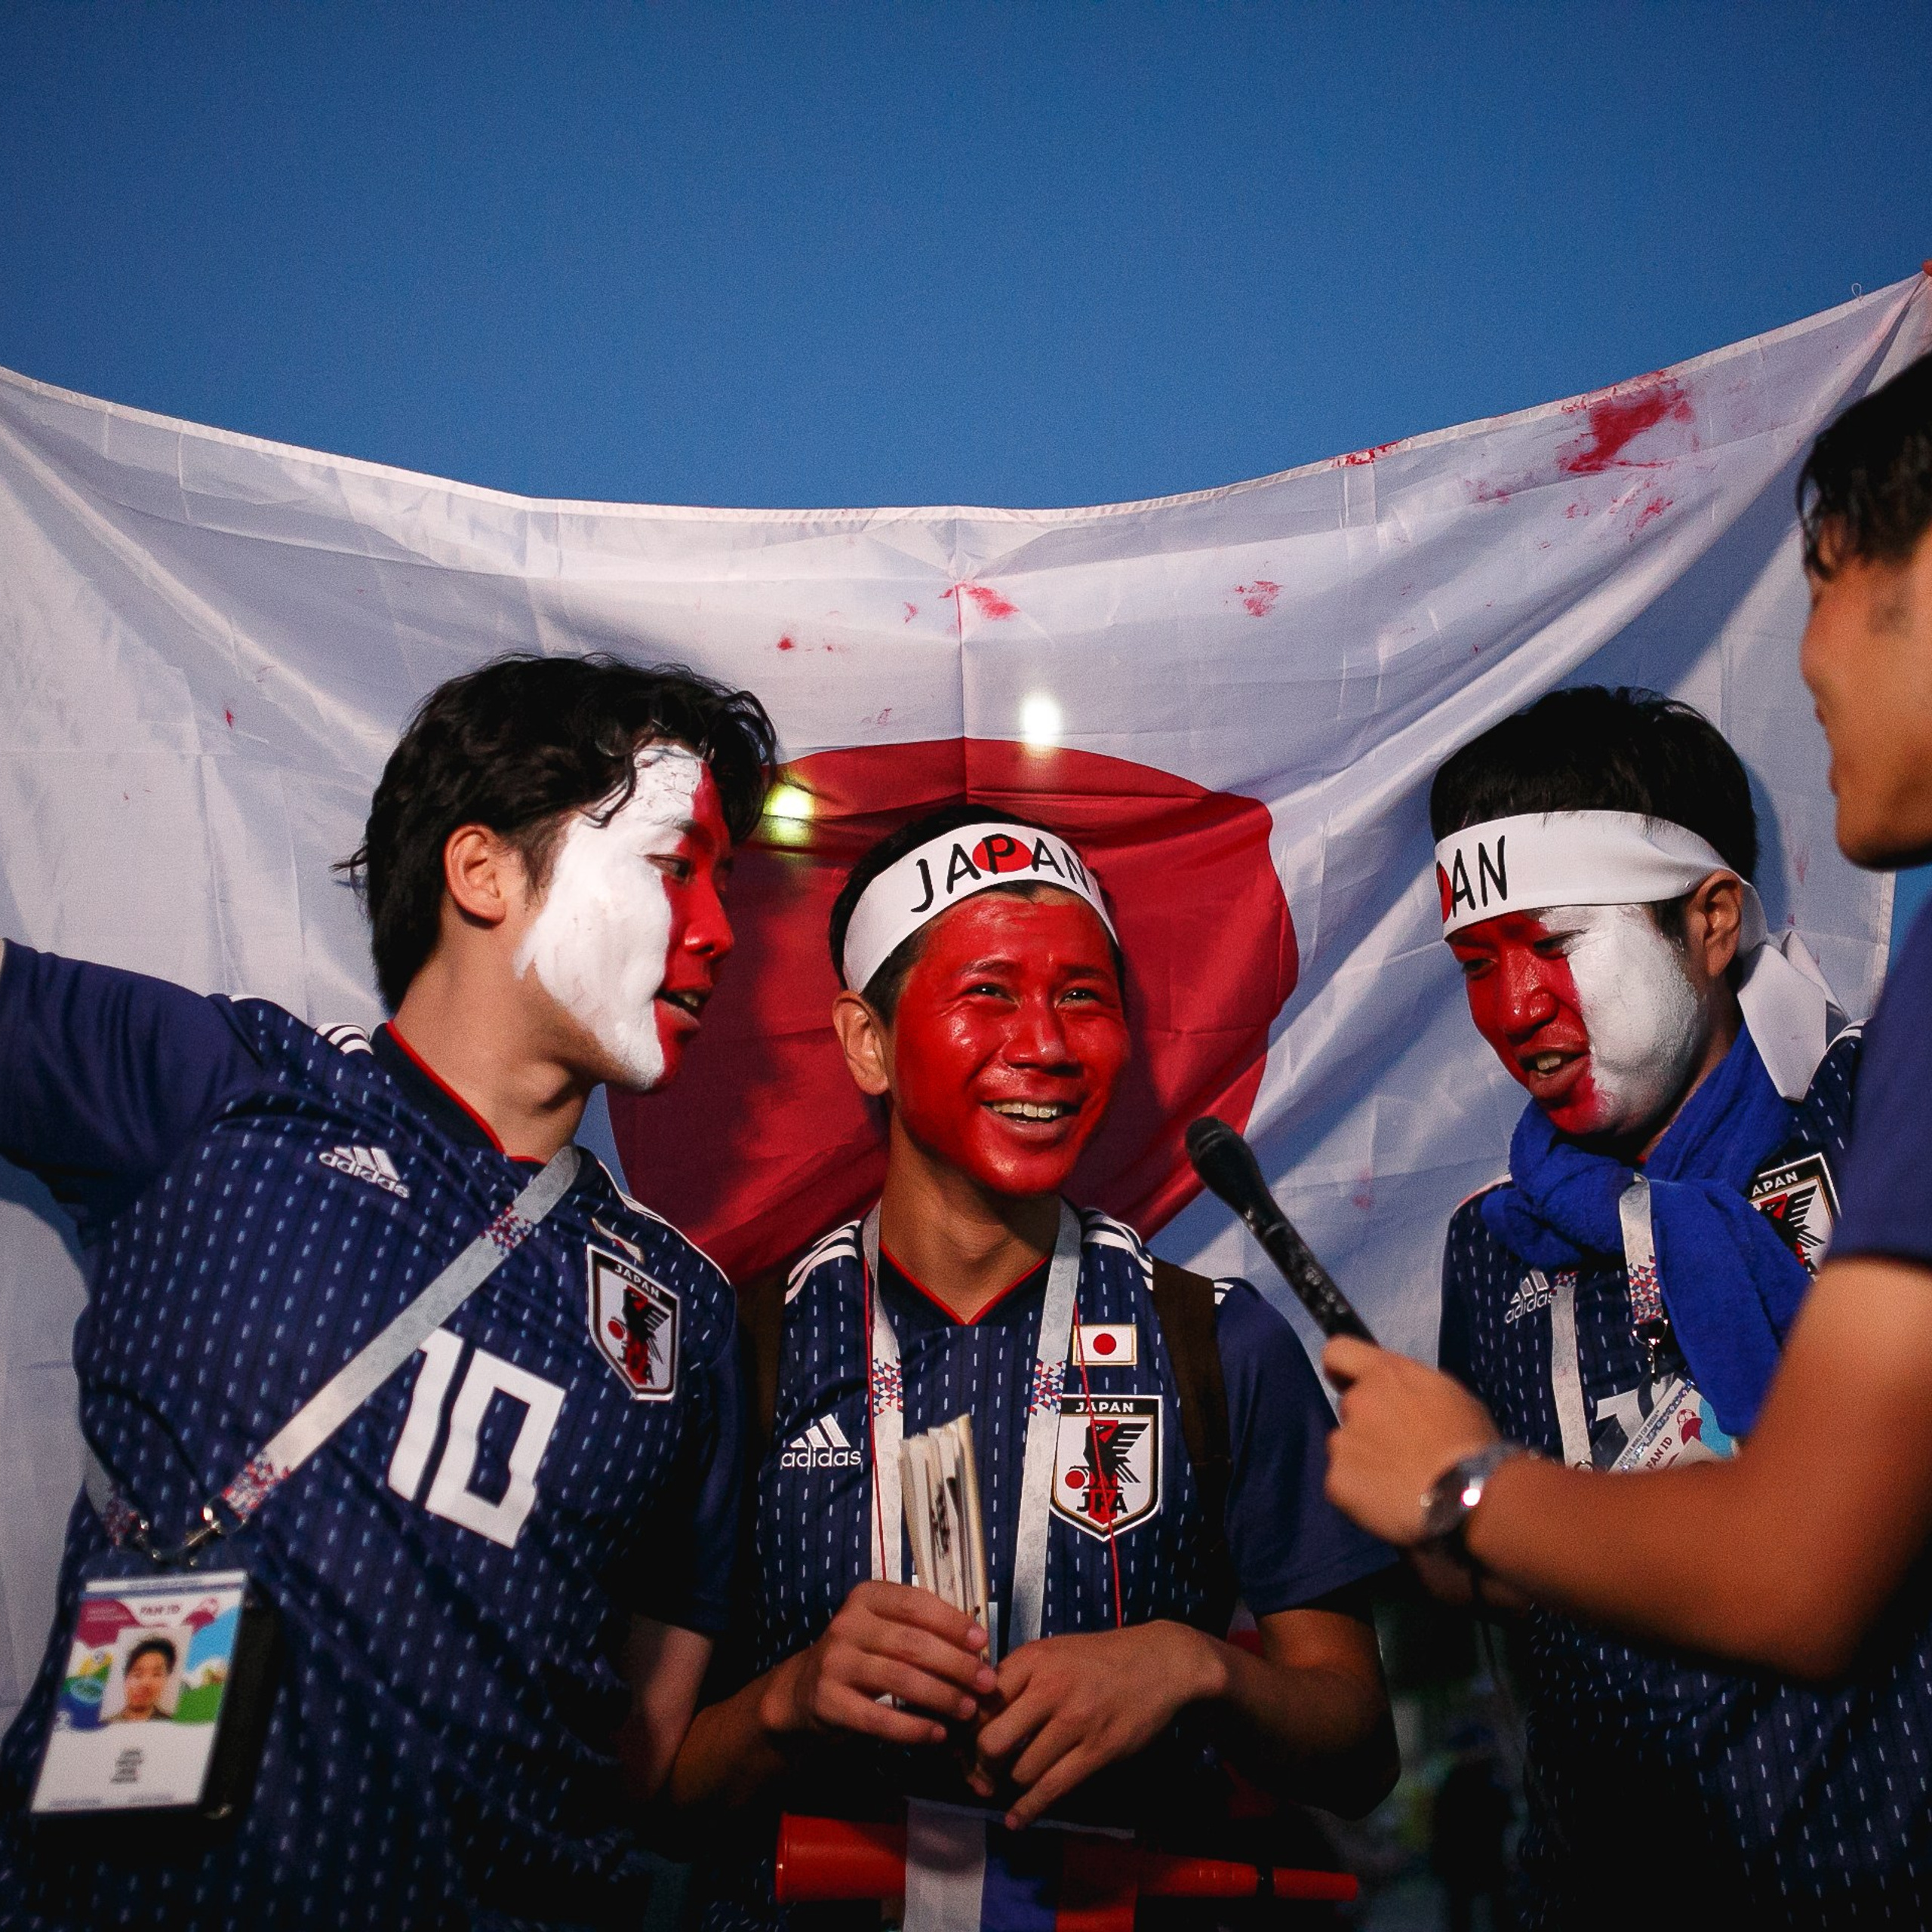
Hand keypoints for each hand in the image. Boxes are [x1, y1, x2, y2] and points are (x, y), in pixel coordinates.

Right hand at [759, 1581, 996, 1749]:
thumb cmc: (862, 1656)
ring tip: (969, 1709)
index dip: (952, 1622)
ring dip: (941, 1696)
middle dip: (956, 1664)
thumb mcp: (885, 1630)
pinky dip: (913, 1728)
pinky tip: (938, 1734)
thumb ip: (923, 1630)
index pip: (915, 1603)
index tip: (982, 1643)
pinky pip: (878, 1718)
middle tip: (987, 1683)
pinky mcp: (828, 1701)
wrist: (805, 1690)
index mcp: (866, 1598)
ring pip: (899, 1678)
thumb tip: (978, 1646)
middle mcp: (848, 1624)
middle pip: (912, 1643)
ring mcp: (835, 1662)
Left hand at [970, 1621, 1222, 1828]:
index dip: (962, 1731)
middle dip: (980, 1766)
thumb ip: (1016, 1678)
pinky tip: (1016, 1819)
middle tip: (979, 1774)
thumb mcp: (1052, 1652)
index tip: (957, 1747)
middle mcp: (1049, 1689)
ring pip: (1020, 1771)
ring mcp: (1075, 1721)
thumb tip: (974, 1715)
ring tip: (1007, 1786)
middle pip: (990, 1742)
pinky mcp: (1098, 1750)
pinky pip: (1052, 1788)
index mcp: (1032, 1659)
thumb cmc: (1099, 1658)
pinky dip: (1028, 1810)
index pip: (978, 1702)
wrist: (1159, 1662)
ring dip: (1010, 1785)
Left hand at [1322, 1336, 1502, 1545]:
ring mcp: (1343, 1441)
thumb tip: (1406, 1400)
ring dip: (1363, 1462)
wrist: (1467, 1496)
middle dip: (1368, 1427)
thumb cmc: (1471, 1445)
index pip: (1338, 1351)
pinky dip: (1359, 1495)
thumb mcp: (1451, 1397)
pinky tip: (1388, 1504)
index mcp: (1387, 1374)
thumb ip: (1414, 1390)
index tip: (1347, 1384)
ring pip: (1345, 1450)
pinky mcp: (1337, 1480)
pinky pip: (1342, 1486)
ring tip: (1398, 1484)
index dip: (1341, 1370)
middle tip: (1399, 1452)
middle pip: (1350, 1410)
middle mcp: (1358, 1401)